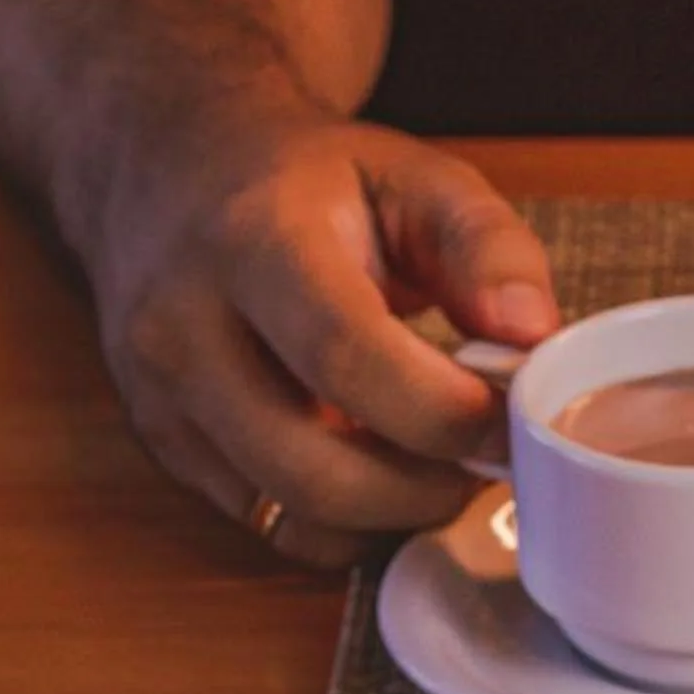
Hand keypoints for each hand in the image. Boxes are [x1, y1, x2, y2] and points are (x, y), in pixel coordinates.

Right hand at [86, 113, 558, 566]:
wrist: (171, 168)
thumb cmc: (309, 180)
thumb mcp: (414, 176)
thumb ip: (489, 248)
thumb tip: (531, 335)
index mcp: (251, 242)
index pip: (346, 359)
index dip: (447, 412)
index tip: (511, 420)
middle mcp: (181, 328)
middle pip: (317, 471)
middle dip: (429, 487)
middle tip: (486, 455)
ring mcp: (162, 398)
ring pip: (297, 517)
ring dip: (394, 512)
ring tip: (436, 456)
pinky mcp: (168, 448)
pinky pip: (277, 526)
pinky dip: (350, 521)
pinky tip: (381, 464)